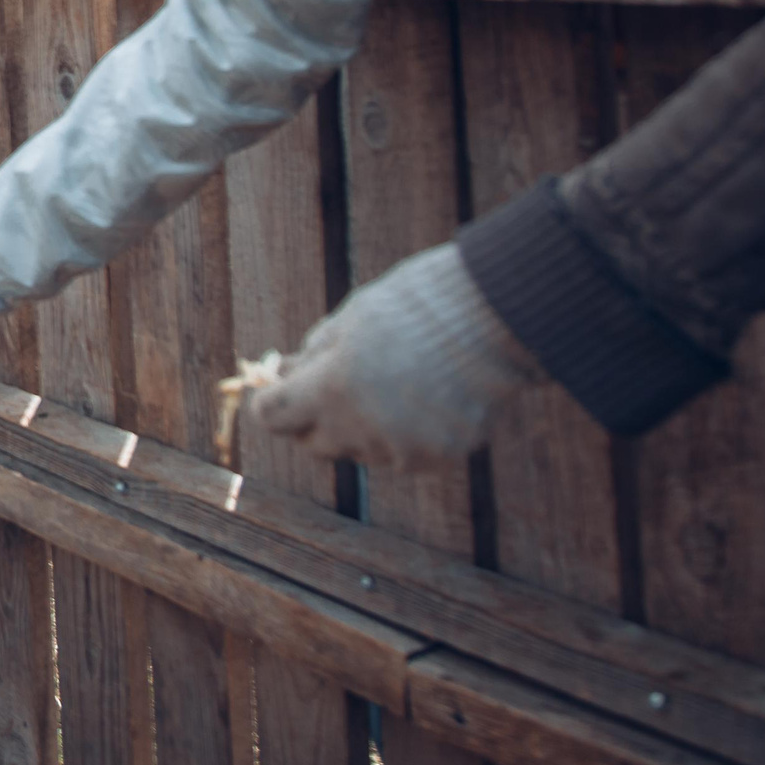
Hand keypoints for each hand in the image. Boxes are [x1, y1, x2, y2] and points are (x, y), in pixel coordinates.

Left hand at [246, 244, 543, 468]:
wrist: (495, 318)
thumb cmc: (415, 306)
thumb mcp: (349, 320)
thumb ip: (312, 356)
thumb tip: (281, 374)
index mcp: (331, 388)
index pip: (272, 417)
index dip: (269, 401)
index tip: (274, 388)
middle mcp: (363, 427)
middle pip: (314, 442)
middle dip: (312, 418)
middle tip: (327, 385)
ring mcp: (403, 447)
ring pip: (359, 451)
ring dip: (358, 427)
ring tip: (388, 382)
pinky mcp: (439, 458)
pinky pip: (400, 455)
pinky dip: (399, 436)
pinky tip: (419, 400)